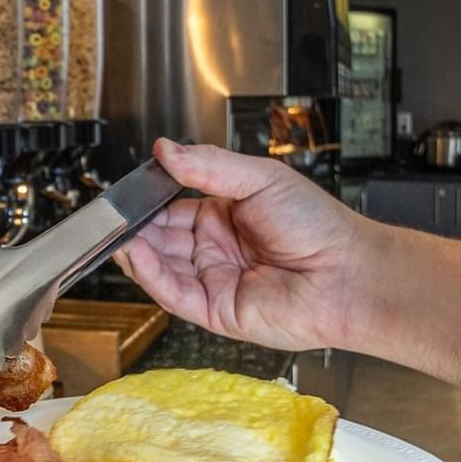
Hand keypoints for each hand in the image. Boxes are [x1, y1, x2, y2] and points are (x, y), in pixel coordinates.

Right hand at [114, 139, 377, 350]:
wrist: (348, 274)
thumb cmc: (320, 227)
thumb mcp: (260, 179)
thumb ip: (208, 167)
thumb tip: (167, 150)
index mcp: (226, 215)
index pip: (173, 207)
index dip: (149, 200)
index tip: (127, 191)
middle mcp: (216, 248)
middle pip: (161, 238)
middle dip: (135, 227)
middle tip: (112, 215)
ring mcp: (215, 280)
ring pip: (162, 267)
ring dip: (137, 250)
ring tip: (116, 233)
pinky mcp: (216, 310)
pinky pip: (174, 294)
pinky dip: (151, 275)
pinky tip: (136, 254)